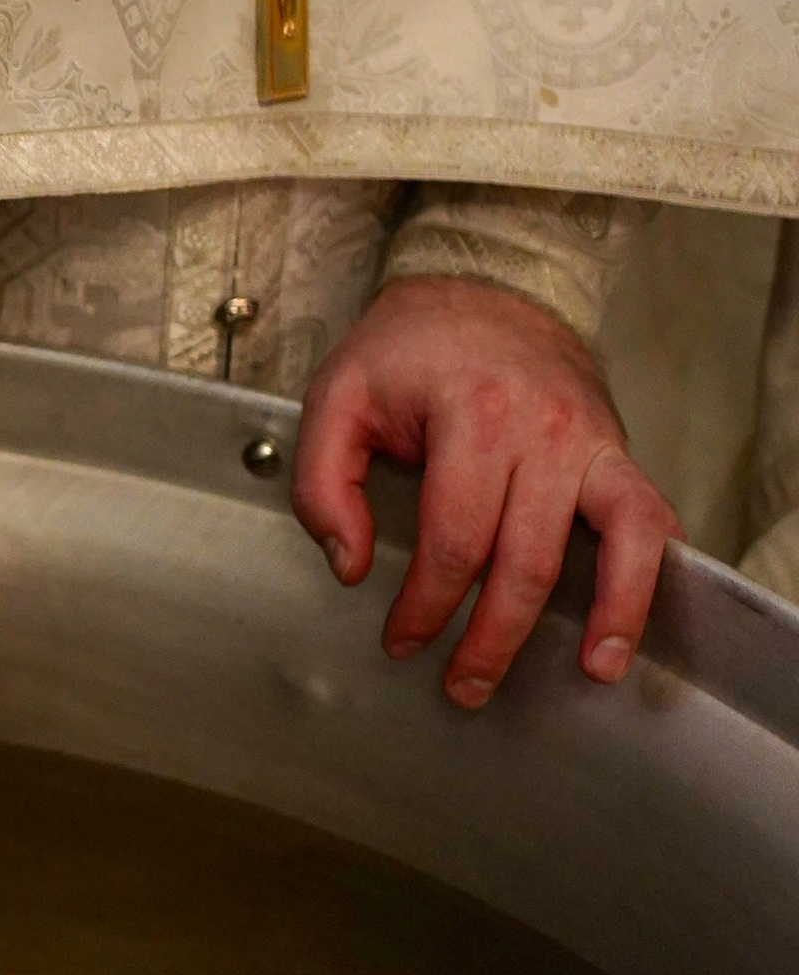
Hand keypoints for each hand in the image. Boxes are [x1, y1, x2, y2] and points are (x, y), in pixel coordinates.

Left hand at [293, 275, 676, 706]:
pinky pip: (651, 520)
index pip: (452, 538)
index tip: (401, 640)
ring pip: (609, 544)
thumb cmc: (409, 350)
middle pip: (523, 559)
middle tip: (463, 685)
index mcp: (470, 413)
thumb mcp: (336, 397)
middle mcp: (542, 429)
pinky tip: (629, 626)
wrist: (486, 289)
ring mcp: (591, 441)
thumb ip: (323, 483)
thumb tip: (349, 564)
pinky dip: (649, 578)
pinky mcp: (619, 452)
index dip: (425, 604)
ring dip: (602, 618)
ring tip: (588, 672)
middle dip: (492, 637)